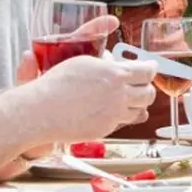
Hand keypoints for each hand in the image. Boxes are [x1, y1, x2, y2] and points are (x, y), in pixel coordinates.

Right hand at [32, 54, 157, 141]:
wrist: (40, 111)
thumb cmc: (56, 85)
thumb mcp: (85, 63)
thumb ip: (106, 64)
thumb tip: (115, 62)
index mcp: (116, 74)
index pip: (147, 71)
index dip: (151, 68)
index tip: (151, 67)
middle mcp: (119, 95)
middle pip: (149, 93)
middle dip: (147, 88)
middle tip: (142, 84)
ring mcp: (114, 114)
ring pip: (140, 111)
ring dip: (138, 104)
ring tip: (131, 99)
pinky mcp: (106, 129)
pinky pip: (123, 122)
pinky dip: (123, 116)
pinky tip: (114, 111)